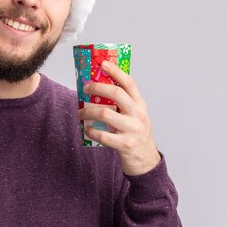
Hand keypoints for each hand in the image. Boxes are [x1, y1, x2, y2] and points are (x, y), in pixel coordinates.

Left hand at [77, 61, 160, 175]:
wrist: (146, 162)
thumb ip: (124, 105)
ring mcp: (132, 130)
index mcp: (140, 106)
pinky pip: (102, 135)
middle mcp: (138, 115)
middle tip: (85, 88)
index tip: (103, 64)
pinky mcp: (125, 144)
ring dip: (88, 112)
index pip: (129, 83)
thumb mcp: (136, 117)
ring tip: (80, 113)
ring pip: (105, 113)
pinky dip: (91, 131)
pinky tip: (87, 129)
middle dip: (97, 88)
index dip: (116, 71)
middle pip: (116, 94)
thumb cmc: (136, 136)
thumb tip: (99, 91)